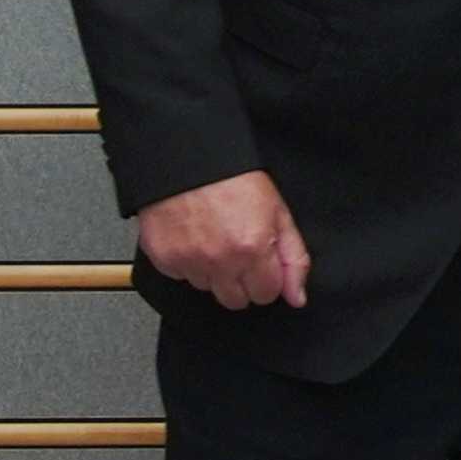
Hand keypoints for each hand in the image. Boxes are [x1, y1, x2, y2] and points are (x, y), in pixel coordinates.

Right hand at [136, 169, 308, 310]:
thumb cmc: (233, 178)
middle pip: (236, 301)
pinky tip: (194, 238)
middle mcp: (220, 261)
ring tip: (214, 238)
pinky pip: (182, 277)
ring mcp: (189, 263)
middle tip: (238, 250)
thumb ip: (293, 257)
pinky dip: (189, 263)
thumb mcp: (278, 211)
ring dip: (213, 272)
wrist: (187, 158)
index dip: (267, 277)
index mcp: (252, 248)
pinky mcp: (164, 261)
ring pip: (208, 289)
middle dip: (241, 281)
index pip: (266, 294)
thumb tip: (296, 296)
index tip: (261, 261)